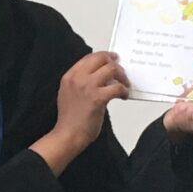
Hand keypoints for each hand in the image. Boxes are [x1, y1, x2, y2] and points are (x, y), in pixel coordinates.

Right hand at [32, 51, 130, 173]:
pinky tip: (123, 96)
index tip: (113, 59)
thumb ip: (81, 83)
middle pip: (101, 58)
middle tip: (122, 72)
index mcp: (70, 76)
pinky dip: (124, 90)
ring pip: (111, 69)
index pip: (89, 57)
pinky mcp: (98, 98)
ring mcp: (87, 87)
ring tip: (124, 85)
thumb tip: (101, 78)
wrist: (68, 135)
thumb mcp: (69, 94)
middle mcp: (78, 78)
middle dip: (115, 63)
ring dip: (122, 76)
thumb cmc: (70, 119)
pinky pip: (117, 87)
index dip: (104, 56)